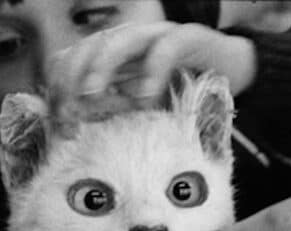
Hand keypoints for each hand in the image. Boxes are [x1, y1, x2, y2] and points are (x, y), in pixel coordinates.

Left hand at [47, 21, 255, 108]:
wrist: (232, 72)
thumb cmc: (180, 93)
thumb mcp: (136, 109)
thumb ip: (108, 114)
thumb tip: (72, 136)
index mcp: (112, 55)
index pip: (71, 59)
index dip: (58, 85)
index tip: (58, 120)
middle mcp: (131, 40)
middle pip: (88, 47)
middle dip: (72, 78)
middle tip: (70, 112)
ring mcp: (158, 35)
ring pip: (119, 39)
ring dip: (101, 67)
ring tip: (92, 95)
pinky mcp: (190, 37)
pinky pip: (166, 47)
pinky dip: (151, 72)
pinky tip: (144, 99)